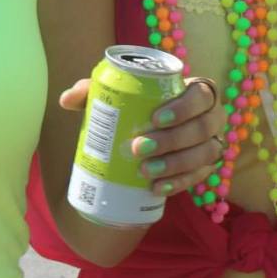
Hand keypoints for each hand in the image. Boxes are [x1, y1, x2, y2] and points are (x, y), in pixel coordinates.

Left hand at [57, 75, 225, 198]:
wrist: (145, 136)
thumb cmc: (135, 107)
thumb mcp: (117, 94)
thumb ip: (92, 89)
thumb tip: (66, 100)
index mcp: (196, 91)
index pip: (202, 93)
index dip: (185, 106)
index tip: (155, 118)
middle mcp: (210, 117)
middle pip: (204, 127)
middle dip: (173, 139)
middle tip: (139, 148)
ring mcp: (210, 144)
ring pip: (205, 154)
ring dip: (176, 164)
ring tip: (145, 171)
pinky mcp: (204, 169)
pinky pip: (199, 178)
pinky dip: (179, 183)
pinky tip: (157, 188)